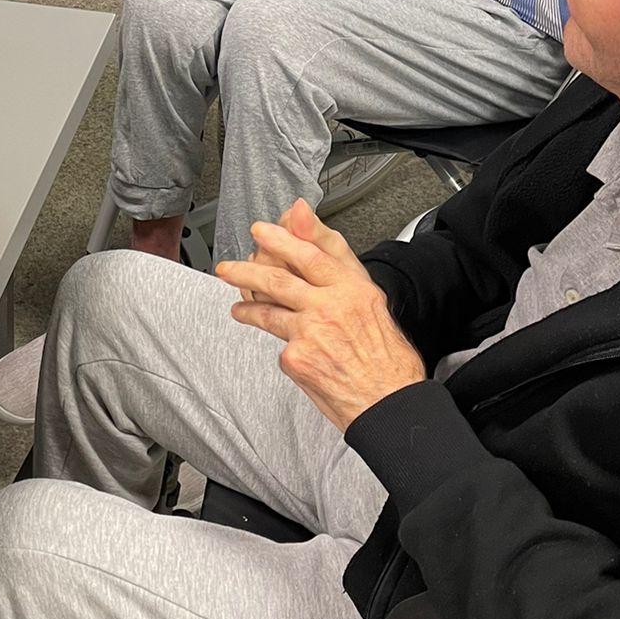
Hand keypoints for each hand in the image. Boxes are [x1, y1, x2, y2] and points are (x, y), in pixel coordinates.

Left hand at [217, 201, 424, 432]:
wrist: (390, 403)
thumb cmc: (387, 357)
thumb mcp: (371, 299)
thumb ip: (336, 257)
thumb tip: (303, 215)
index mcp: (353, 289)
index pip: (310, 253)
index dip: (281, 239)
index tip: (262, 232)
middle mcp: (331, 307)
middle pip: (278, 279)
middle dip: (246, 270)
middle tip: (229, 267)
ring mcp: (311, 332)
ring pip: (267, 311)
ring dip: (247, 306)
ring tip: (238, 305)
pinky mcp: (297, 358)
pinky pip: (280, 344)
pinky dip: (280, 344)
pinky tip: (280, 345)